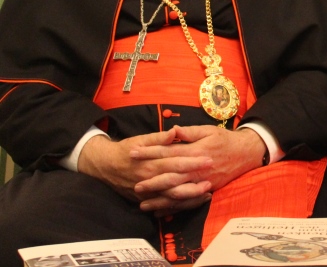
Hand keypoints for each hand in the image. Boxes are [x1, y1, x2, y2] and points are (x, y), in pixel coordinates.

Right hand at [77, 130, 213, 212]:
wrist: (105, 166)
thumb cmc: (126, 150)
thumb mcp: (140, 140)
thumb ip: (159, 137)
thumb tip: (174, 132)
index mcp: (151, 162)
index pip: (175, 163)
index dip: (193, 162)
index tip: (209, 159)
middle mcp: (150, 179)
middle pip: (175, 184)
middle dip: (195, 183)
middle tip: (211, 179)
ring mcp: (147, 192)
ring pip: (172, 198)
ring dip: (190, 197)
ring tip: (207, 193)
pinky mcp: (146, 199)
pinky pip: (165, 206)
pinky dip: (180, 205)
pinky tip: (195, 201)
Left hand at [130, 125, 266, 213]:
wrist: (246, 153)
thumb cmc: (225, 140)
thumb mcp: (208, 130)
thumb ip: (189, 132)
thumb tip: (171, 131)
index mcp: (196, 151)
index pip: (167, 153)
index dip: (149, 152)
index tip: (133, 153)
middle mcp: (197, 169)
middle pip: (170, 176)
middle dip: (151, 181)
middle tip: (134, 184)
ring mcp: (202, 182)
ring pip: (178, 193)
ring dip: (160, 199)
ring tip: (143, 203)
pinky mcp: (207, 190)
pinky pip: (188, 202)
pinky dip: (174, 207)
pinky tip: (161, 211)